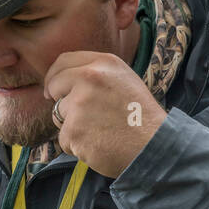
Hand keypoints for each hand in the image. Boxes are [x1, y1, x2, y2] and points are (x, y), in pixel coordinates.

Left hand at [43, 51, 167, 178]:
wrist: (155, 147)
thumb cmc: (142, 118)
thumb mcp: (125, 81)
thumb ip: (97, 75)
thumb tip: (65, 79)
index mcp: (104, 63)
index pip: (63, 61)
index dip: (55, 76)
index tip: (53, 89)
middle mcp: (89, 77)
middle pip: (55, 85)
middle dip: (61, 102)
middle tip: (79, 118)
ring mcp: (79, 104)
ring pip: (58, 115)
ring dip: (72, 127)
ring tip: (100, 133)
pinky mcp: (74, 130)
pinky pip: (65, 139)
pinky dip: (78, 146)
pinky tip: (99, 146)